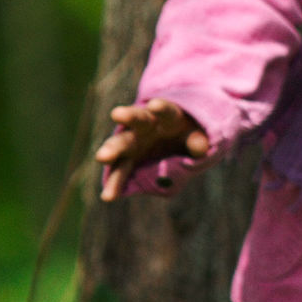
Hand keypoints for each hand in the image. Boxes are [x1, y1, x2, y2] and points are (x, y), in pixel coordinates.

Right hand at [92, 99, 212, 201]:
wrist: (176, 141)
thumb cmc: (188, 134)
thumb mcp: (199, 135)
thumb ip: (199, 139)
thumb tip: (199, 149)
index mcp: (168, 116)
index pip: (166, 110)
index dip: (161, 108)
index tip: (154, 105)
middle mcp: (147, 126)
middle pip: (137, 119)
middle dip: (128, 116)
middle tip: (117, 113)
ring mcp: (134, 141)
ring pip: (121, 143)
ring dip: (112, 149)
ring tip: (102, 157)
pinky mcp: (128, 159)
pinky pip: (120, 171)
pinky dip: (115, 183)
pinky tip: (109, 196)